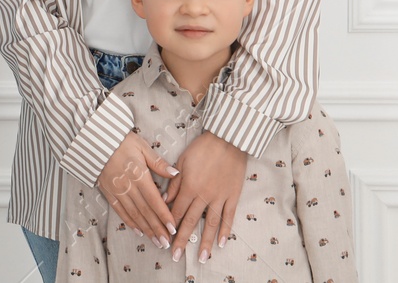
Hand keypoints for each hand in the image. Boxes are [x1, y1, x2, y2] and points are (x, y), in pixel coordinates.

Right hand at [97, 131, 178, 246]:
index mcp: (138, 175)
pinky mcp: (107, 192)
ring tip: (156, 241)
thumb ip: (158, 162)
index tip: (173, 228)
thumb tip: (175, 173)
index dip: (164, 215)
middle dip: (157, 228)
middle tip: (167, 242)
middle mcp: (127, 186)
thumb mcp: (142, 146)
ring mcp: (116, 190)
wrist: (95, 140)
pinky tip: (139, 231)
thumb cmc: (121, 141)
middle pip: (145, 211)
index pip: (154, 200)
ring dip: (146, 229)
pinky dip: (129, 222)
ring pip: (133, 214)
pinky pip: (119, 210)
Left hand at [164, 131, 245, 263]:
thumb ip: (174, 183)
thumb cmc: (202, 148)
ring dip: (205, 241)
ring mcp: (220, 197)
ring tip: (201, 257)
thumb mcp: (182, 161)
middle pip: (191, 221)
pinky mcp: (233, 196)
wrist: (228, 140)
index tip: (164, 237)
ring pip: (211, 224)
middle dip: (182, 240)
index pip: (177, 210)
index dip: (170, 224)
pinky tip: (222, 242)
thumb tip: (165, 200)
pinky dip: (226, 230)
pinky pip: (229, 216)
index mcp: (189, 186)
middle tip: (175, 256)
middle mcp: (204, 195)